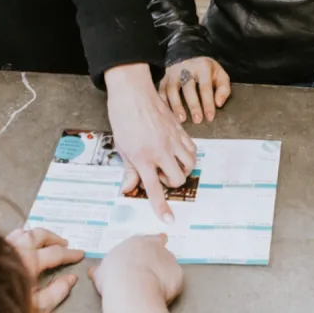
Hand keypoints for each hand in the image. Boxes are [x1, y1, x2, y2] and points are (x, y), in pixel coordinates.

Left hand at [6, 227, 85, 312]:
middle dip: (54, 238)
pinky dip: (21, 237)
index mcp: (29, 261)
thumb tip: (70, 279)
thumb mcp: (36, 309)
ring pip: (22, 232)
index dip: (70, 254)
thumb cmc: (4, 310)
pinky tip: (21, 246)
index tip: (80, 254)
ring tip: (44, 242)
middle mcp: (15, 249)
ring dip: (37, 235)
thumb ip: (56, 292)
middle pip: (39, 234)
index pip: (55, 253)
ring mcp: (0, 248)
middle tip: (64, 244)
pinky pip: (10, 237)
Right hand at [91, 234, 183, 304]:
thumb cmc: (114, 276)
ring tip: (155, 287)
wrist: (132, 287)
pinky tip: (160, 295)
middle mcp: (157, 247)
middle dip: (159, 260)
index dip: (153, 246)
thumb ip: (101, 270)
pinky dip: (170, 286)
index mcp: (138, 242)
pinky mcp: (178, 274)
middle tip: (151, 273)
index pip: (152, 239)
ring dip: (165, 273)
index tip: (150, 254)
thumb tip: (93, 271)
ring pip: (170, 264)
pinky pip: (175, 280)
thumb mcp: (102, 271)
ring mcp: (169, 259)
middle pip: (163, 250)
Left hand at [105, 63, 196, 223]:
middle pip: (176, 179)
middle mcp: (160, 150)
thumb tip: (128, 189)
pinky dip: (188, 156)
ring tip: (169, 164)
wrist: (132, 93)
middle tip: (159, 174)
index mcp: (142, 157)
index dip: (161, 207)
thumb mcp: (121, 147)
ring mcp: (172, 140)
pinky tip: (177, 152)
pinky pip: (192, 150)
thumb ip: (129, 170)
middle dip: (170, 183)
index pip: (153, 188)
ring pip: (189, 165)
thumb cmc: (123, 118)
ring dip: (181, 170)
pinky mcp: (180, 131)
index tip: (169, 219)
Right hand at [159, 56, 230, 124]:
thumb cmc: (208, 72)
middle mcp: (186, 68)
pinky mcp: (164, 79)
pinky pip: (161, 91)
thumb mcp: (220, 75)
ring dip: (176, 105)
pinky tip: (167, 114)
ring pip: (172, 89)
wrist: (190, 59)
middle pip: (188, 87)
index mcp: (202, 67)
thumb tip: (219, 103)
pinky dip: (163, 102)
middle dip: (193, 105)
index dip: (208, 103)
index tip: (209, 117)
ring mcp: (173, 73)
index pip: (205, 87)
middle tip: (197, 120)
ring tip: (181, 120)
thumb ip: (223, 89)